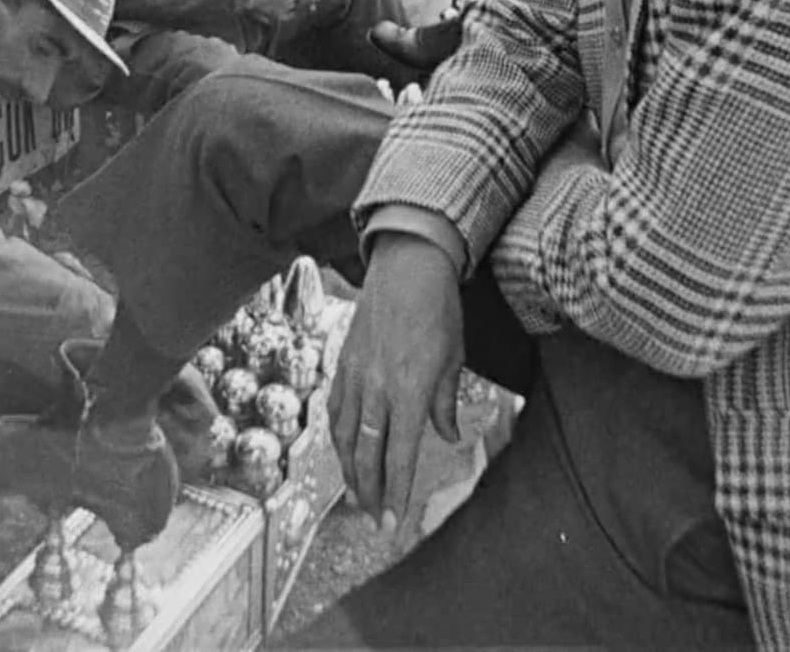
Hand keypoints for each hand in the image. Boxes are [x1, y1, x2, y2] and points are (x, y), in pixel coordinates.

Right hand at [330, 234, 462, 538]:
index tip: (393, 524)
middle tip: (374, 521)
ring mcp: (355, 373)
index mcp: (410, 388)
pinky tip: (342, 451)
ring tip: (357, 496)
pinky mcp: (343, 361)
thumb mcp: (455, 359)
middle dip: (370, 492)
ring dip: (350, 470)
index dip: (395, 492)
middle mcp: (377, 385)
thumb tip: (447, 437)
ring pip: (344, 434)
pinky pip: (334, 408)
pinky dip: (337, 436)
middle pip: (366, 452)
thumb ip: (446, 404)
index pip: (400, 454)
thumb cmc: (439, 310)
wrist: (408, 265)